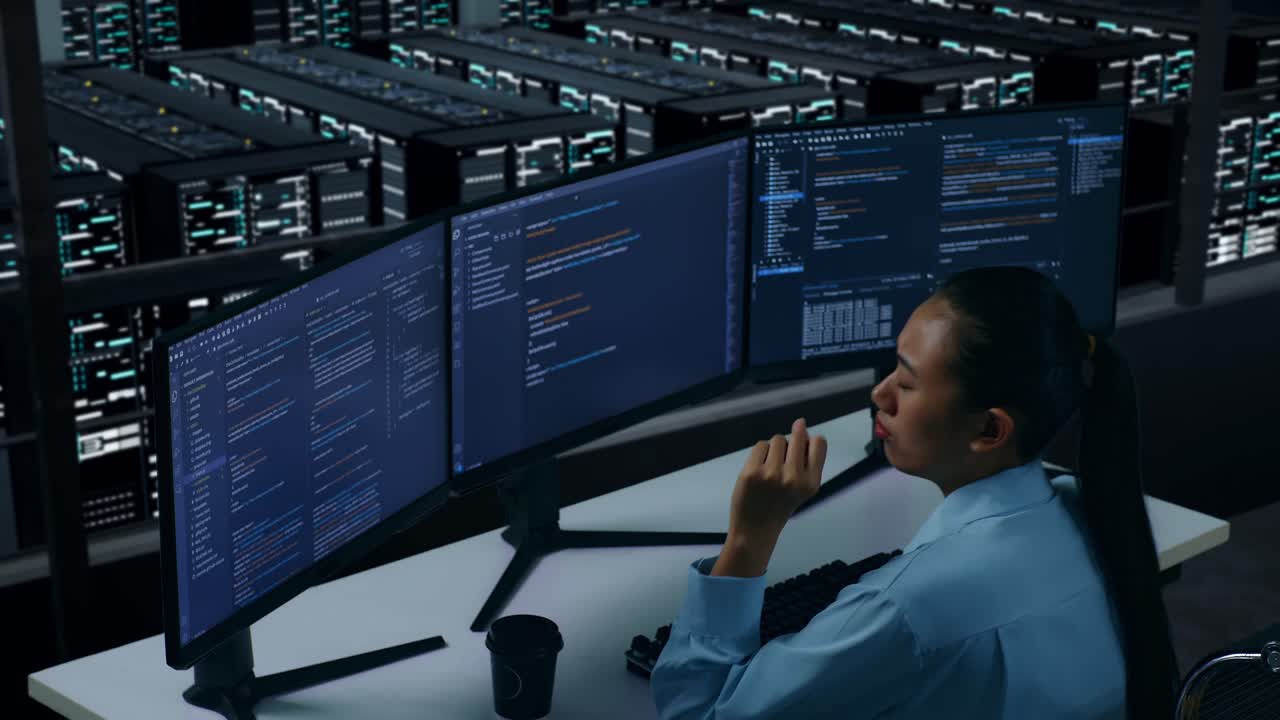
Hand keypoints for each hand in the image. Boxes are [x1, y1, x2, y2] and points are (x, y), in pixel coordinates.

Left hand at [727, 418, 827, 543]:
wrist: (755, 529)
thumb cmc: (779, 506)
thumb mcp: (803, 489)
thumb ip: (807, 462)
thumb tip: (802, 427)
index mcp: (811, 483)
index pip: (819, 443)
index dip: (810, 439)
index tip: (804, 444)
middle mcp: (793, 478)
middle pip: (798, 436)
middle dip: (794, 435)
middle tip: (785, 450)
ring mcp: (771, 474)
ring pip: (777, 439)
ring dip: (775, 448)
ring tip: (771, 466)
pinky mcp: (752, 472)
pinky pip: (760, 445)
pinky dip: (760, 453)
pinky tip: (759, 469)